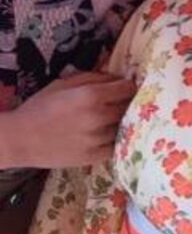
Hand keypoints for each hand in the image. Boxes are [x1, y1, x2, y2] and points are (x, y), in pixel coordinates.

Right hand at [3, 72, 136, 167]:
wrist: (20, 139)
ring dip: (122, 121)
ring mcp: (97, 139)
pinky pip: (117, 146)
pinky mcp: (94, 157)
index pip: (128, 88)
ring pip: (125, 126)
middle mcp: (98, 117)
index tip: (124, 88)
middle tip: (121, 102)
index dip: (128, 86)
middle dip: (127, 103)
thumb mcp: (66, 83)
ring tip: (115, 118)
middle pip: (129, 107)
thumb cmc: (42, 106)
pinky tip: (110, 134)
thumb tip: (118, 76)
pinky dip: (117, 139)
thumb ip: (95, 77)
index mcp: (92, 95)